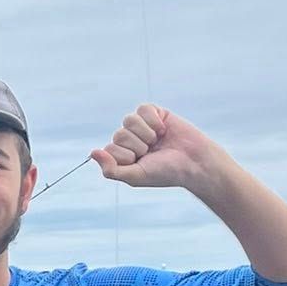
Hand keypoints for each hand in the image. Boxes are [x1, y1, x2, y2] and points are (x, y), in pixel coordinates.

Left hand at [91, 105, 225, 191]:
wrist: (193, 161)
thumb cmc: (165, 172)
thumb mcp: (136, 176)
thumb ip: (111, 169)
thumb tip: (92, 152)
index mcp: (121, 157)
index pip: (109, 149)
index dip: (126, 156)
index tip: (142, 162)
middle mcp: (129, 141)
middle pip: (119, 135)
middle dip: (138, 145)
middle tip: (152, 152)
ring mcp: (141, 127)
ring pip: (129, 120)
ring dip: (146, 133)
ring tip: (158, 140)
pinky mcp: (154, 114)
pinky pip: (143, 109)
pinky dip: (153, 120)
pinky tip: (163, 129)